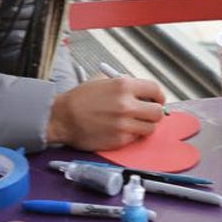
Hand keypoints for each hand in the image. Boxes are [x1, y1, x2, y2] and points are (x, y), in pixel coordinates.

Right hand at [46, 76, 165, 150]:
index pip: (156, 89)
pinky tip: (120, 130)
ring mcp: (124, 124)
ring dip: (144, 126)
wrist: (62, 118)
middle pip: (158, 112)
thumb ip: (125, 85)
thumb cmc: (80, 99)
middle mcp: (127, 105)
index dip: (159, 96)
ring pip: (150, 128)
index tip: (157, 100)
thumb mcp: (103, 81)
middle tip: (146, 114)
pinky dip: (131, 135)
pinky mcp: (119, 140)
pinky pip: (136, 138)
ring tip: (133, 123)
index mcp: (124, 86)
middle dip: (154, 113)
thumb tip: (144, 93)